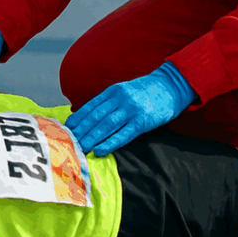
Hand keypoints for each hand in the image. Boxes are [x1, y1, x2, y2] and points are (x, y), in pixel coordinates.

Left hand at [65, 62, 194, 156]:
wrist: (171, 86)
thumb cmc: (145, 92)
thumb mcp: (124, 91)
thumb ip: (108, 102)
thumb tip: (88, 117)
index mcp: (113, 91)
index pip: (90, 106)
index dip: (77, 119)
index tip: (65, 129)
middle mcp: (120, 99)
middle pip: (95, 117)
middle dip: (80, 131)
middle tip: (68, 142)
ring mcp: (131, 109)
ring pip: (106, 125)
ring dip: (91, 138)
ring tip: (80, 148)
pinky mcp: (142, 121)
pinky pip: (123, 134)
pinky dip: (110, 143)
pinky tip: (99, 150)